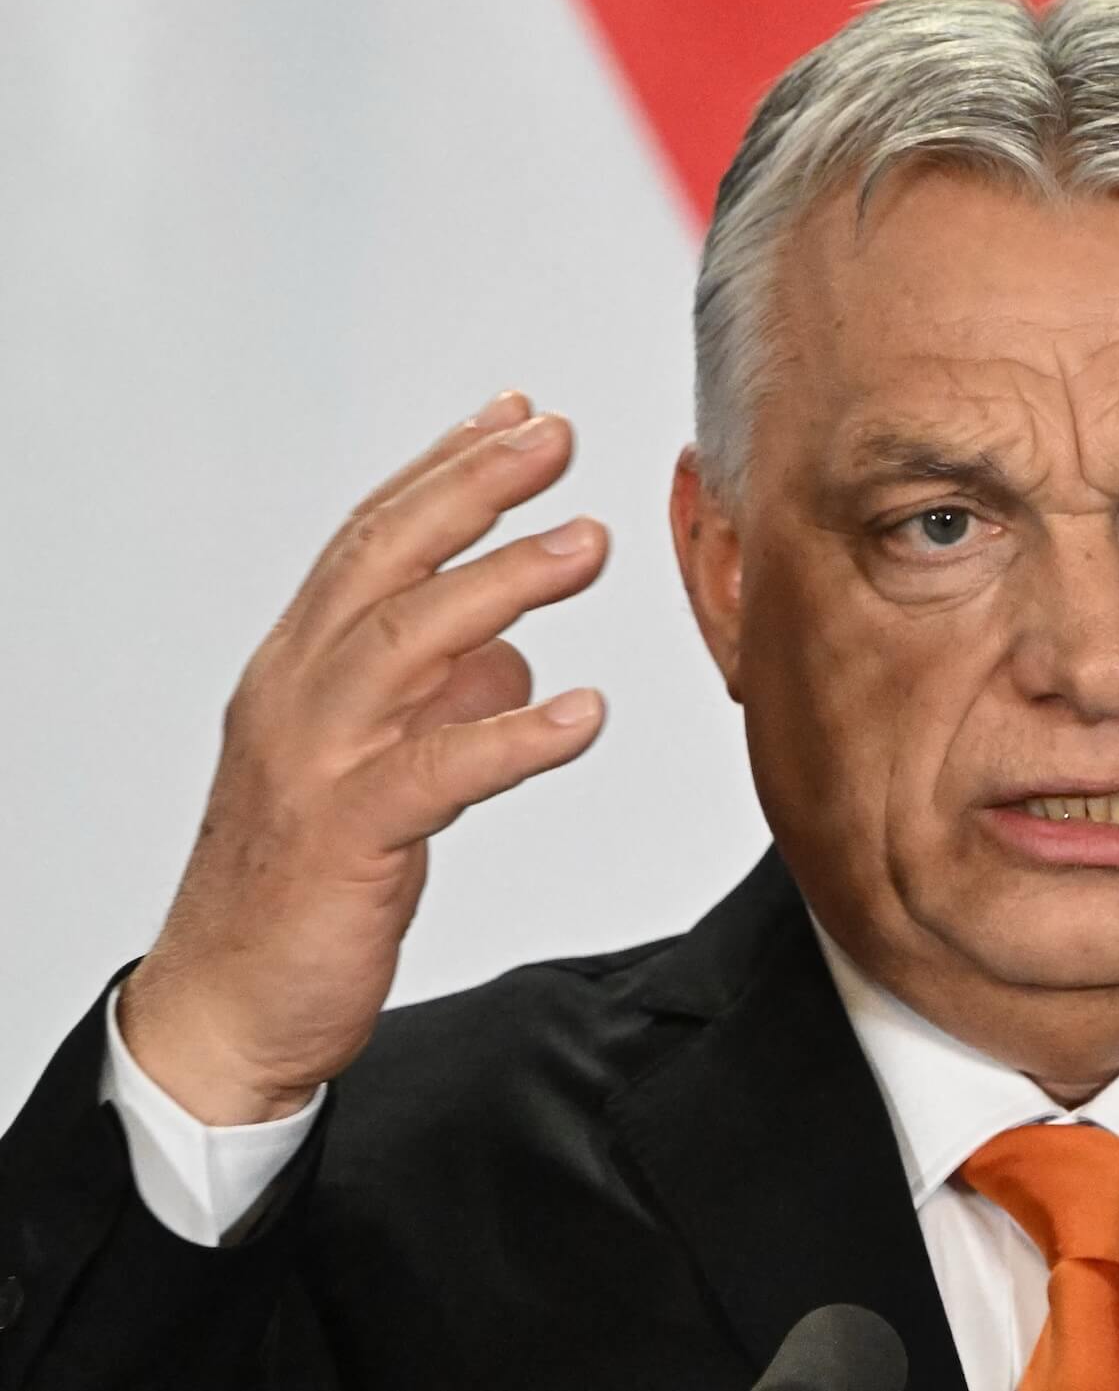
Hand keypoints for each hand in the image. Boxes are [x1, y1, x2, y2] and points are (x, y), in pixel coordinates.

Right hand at [119, 391, 609, 1123]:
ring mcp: (314, 762)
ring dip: (500, 584)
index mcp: (301, 669)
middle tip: (552, 439)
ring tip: (586, 542)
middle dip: (471, 489)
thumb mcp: (377, 766)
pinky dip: (511, 736)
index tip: (515, 415)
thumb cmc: (299, 885)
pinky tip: (582, 714)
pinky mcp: (346, 839)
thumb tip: (512, 656)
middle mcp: (296, 695)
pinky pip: (436, 772)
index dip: (444, 470)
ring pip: (403, 643)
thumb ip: (438, 700)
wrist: (227, 1007)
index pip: (372, 541)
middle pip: (383, 562)